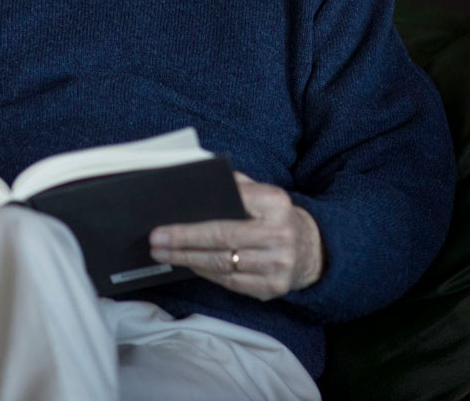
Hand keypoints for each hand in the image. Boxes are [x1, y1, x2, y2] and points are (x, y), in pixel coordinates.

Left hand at [148, 173, 323, 300]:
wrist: (313, 249)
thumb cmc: (275, 217)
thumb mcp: (263, 194)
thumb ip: (236, 187)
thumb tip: (196, 183)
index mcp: (275, 202)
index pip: (230, 207)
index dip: (196, 218)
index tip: (165, 222)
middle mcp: (279, 233)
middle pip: (222, 239)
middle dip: (184, 241)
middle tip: (156, 241)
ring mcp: (278, 263)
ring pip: (223, 264)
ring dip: (188, 259)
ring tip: (164, 254)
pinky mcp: (274, 286)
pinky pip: (231, 282)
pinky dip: (206, 274)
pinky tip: (189, 265)